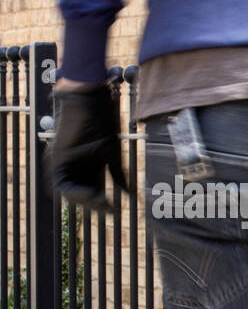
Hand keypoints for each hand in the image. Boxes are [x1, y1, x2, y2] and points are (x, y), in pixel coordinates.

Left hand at [51, 83, 128, 212]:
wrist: (89, 99)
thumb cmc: (101, 120)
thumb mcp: (111, 152)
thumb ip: (118, 174)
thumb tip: (130, 193)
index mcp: (83, 163)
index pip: (88, 190)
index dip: (98, 202)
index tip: (114, 208)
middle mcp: (69, 164)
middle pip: (77, 193)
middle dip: (93, 204)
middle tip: (109, 209)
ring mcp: (60, 161)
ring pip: (68, 192)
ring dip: (84, 201)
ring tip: (102, 203)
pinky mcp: (57, 157)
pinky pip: (62, 184)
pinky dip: (77, 192)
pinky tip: (96, 195)